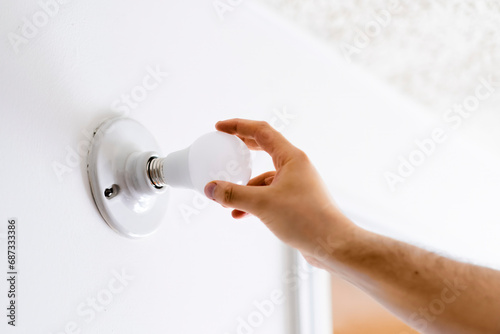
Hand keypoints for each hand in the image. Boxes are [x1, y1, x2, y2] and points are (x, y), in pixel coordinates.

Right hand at [204, 119, 354, 266]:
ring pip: (264, 177)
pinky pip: (269, 195)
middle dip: (241, 148)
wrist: (331, 244)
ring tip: (226, 198)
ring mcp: (297, 184)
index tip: (220, 127)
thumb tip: (211, 188)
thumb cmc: (306, 219)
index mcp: (291, 158)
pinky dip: (253, 201)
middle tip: (224, 146)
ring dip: (244, 186)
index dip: (238, 126)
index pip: (261, 132)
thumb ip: (234, 194)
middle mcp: (295, 167)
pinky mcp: (296, 201)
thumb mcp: (262, 204)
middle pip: (264, 148)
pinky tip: (241, 214)